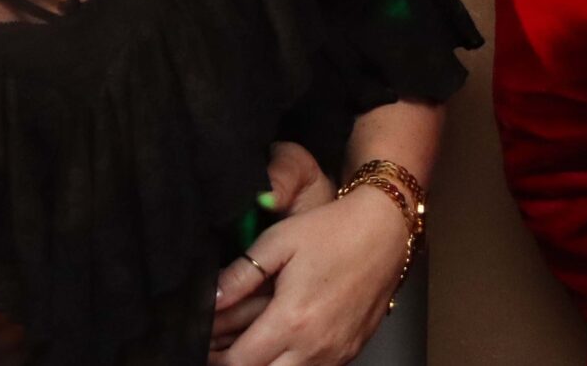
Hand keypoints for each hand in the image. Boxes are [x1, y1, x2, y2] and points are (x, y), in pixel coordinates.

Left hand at [212, 143, 337, 350]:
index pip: (241, 361)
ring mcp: (336, 354)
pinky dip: (290, 364)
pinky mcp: (349, 352)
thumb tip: (209, 299)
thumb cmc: (331, 233)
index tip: (202, 346)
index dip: (215, 358)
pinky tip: (277, 345)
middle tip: (218, 348)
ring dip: (264, 365)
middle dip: (235, 365)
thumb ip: (240, 275)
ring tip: (246, 345)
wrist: (384, 234)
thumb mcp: (276, 243)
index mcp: (292, 320)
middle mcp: (316, 346)